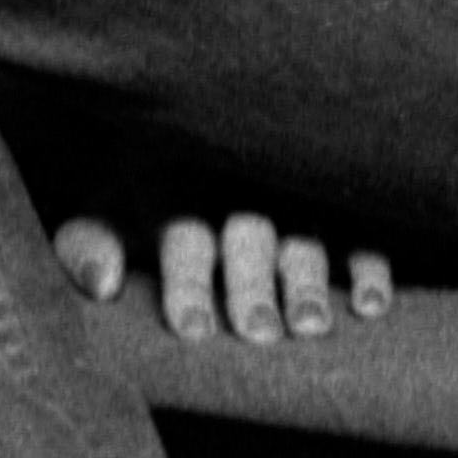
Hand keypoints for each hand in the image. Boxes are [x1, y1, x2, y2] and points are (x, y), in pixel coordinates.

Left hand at [63, 209, 391, 347]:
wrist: (199, 124)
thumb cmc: (144, 190)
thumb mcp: (105, 207)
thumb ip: (87, 242)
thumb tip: (99, 284)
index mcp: (175, 179)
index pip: (183, 231)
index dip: (187, 280)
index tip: (191, 328)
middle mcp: (239, 180)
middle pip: (249, 233)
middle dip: (252, 284)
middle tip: (258, 332)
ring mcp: (295, 187)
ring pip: (306, 234)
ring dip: (310, 281)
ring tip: (312, 326)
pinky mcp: (338, 201)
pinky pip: (363, 231)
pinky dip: (371, 266)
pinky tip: (370, 306)